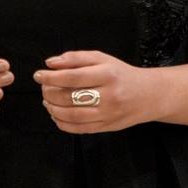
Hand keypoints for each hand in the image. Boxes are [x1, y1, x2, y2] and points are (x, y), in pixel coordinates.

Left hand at [34, 50, 164, 133]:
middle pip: (70, 97)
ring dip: (53, 109)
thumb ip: (76, 58)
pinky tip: (56, 115)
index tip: (39, 75)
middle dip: (50, 93)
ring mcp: (108, 114)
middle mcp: (109, 95)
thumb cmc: (122, 74)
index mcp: (108, 74)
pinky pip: (79, 129)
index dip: (51, 77)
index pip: (72, 77)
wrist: (149, 95)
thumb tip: (50, 63)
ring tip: (47, 102)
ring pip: (72, 116)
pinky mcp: (107, 127)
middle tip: (44, 88)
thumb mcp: (103, 59)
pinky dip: (62, 124)